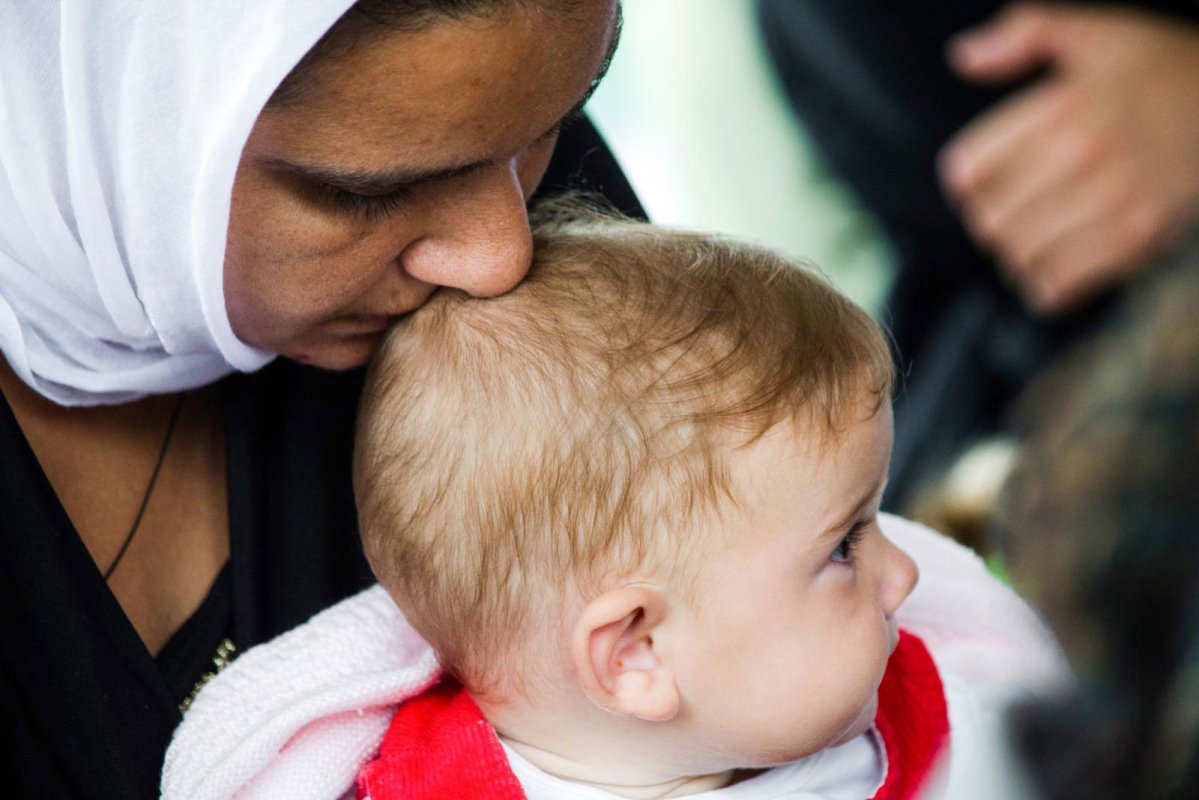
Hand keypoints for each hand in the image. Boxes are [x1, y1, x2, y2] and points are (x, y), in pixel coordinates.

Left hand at [939, 3, 1198, 312]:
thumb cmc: (1159, 70)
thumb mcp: (1095, 33)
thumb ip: (1024, 33)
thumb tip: (965, 56)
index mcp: (1062, 108)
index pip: (966, 171)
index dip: (965, 178)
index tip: (982, 175)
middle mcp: (1084, 156)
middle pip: (988, 220)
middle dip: (989, 216)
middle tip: (1010, 207)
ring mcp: (1113, 202)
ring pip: (1018, 256)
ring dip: (1017, 250)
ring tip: (1034, 232)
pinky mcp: (1137, 240)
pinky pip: (1056, 286)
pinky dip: (1044, 281)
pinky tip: (1056, 259)